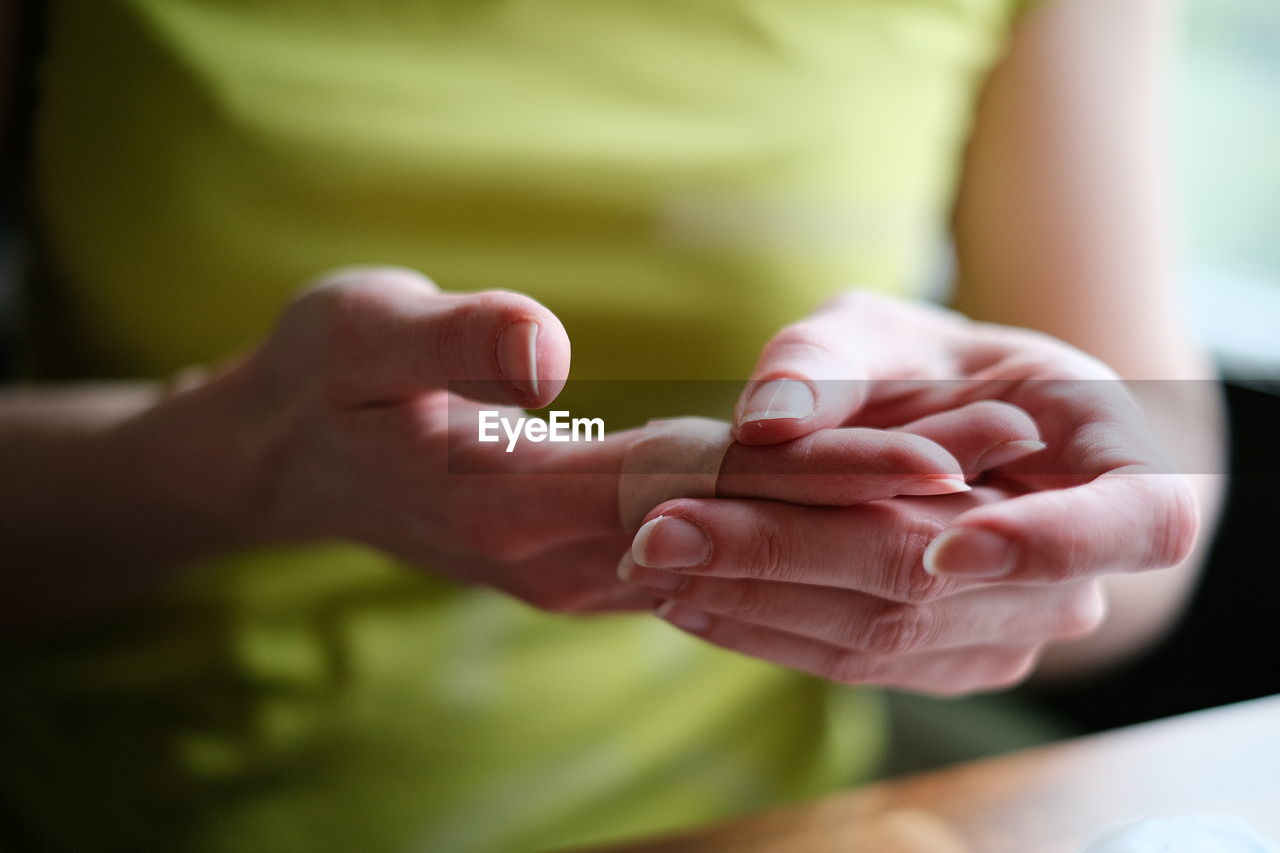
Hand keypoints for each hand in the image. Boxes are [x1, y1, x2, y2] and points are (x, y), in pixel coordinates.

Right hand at [207, 271, 1006, 614]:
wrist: (288, 459)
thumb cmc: (322, 381)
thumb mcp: (359, 332)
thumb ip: (450, 341)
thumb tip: (543, 347)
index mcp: (511, 500)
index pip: (698, 483)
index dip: (818, 469)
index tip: (935, 460)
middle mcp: (560, 559)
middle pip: (745, 534)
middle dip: (876, 511)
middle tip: (1010, 484)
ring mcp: (579, 574)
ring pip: (743, 556)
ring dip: (854, 531)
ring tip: (977, 503)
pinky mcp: (591, 565)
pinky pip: (715, 558)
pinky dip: (796, 537)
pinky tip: (870, 521)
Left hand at [619, 291, 1198, 693]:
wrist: (930, 429)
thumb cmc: (924, 362)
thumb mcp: (882, 329)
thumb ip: (826, 360)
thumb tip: (764, 422)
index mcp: (1111, 461)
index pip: (1133, 523)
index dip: (1043, 541)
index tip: (948, 546)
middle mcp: (1075, 568)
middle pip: (945, 585)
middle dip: (794, 557)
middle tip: (665, 530)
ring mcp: (1014, 627)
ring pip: (886, 637)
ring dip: (757, 602)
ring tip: (654, 559)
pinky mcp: (946, 659)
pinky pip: (857, 661)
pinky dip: (764, 629)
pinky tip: (687, 597)